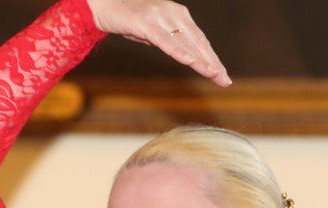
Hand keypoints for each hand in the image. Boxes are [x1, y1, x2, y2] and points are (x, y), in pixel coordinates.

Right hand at [86, 0, 230, 85]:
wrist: (102, 5)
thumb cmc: (130, 19)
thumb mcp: (157, 33)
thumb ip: (174, 42)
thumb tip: (191, 58)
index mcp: (179, 15)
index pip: (200, 40)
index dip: (212, 58)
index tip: (222, 76)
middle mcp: (173, 13)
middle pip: (197, 42)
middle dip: (212, 63)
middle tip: (224, 81)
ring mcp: (159, 17)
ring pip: (184, 42)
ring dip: (200, 60)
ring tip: (213, 74)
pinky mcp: (144, 22)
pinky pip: (164, 40)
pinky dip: (178, 51)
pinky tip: (189, 61)